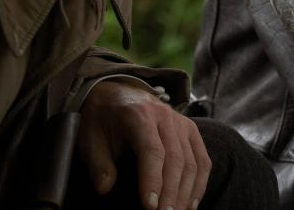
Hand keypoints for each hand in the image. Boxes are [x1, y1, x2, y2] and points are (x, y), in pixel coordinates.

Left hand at [78, 80, 210, 209]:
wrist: (116, 94)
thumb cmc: (102, 119)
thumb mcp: (91, 138)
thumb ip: (98, 164)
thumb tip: (105, 188)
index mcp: (139, 115)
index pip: (152, 150)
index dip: (152, 180)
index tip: (149, 205)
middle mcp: (165, 116)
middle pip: (176, 159)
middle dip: (171, 192)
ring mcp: (181, 122)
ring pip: (191, 161)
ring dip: (186, 192)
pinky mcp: (190, 130)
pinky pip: (202, 159)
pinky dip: (199, 183)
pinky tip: (191, 204)